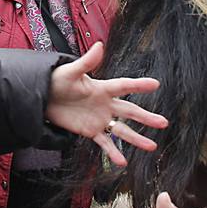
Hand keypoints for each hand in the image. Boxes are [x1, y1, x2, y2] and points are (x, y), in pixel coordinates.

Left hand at [44, 42, 166, 166]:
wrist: (43, 97)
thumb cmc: (57, 80)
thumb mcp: (71, 71)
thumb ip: (87, 62)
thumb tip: (99, 45)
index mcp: (102, 88)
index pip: (124, 86)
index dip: (139, 85)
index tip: (156, 84)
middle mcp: (105, 104)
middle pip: (129, 112)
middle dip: (146, 117)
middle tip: (163, 123)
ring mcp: (99, 119)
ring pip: (122, 130)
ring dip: (136, 138)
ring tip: (151, 146)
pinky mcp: (90, 131)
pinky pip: (104, 143)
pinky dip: (113, 152)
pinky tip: (123, 162)